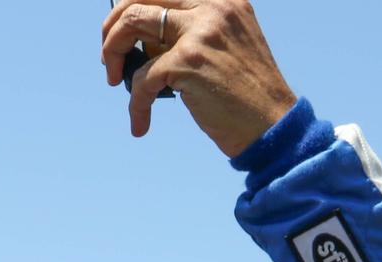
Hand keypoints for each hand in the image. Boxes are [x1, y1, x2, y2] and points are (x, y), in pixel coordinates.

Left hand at [102, 0, 296, 156]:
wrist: (273, 128)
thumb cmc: (246, 96)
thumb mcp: (226, 46)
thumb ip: (190, 31)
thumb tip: (141, 37)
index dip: (133, 4)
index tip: (124, 31)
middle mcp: (213, 5)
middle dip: (113, 25)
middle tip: (108, 56)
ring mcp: (200, 32)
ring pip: (132, 23)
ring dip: (112, 53)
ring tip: (114, 80)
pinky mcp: (189, 62)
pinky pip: (142, 77)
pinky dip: (135, 102)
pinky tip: (140, 123)